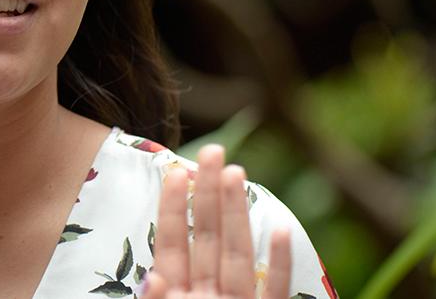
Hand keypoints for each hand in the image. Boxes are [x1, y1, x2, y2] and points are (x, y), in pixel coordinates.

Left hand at [143, 145, 290, 298]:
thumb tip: (153, 277)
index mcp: (178, 294)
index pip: (173, 244)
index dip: (173, 207)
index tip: (177, 171)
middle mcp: (209, 294)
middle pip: (209, 236)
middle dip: (209, 193)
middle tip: (212, 150)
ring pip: (240, 254)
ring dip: (238, 212)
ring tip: (235, 172)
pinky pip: (276, 290)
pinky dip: (280, 263)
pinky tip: (282, 229)